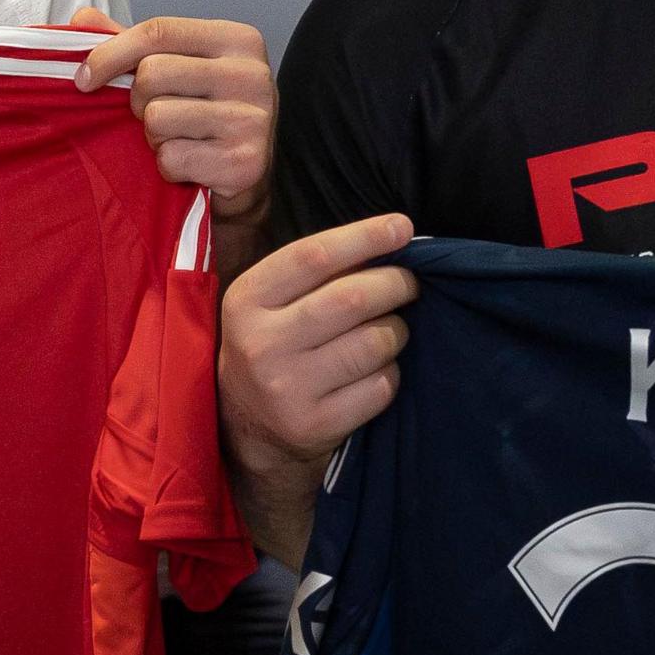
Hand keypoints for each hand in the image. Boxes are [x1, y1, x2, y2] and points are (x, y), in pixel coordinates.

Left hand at [70, 12, 276, 233]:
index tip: (83, 78)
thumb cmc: (208, 112)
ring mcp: (251, 119)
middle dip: (137, 101)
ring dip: (153, 136)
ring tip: (177, 138)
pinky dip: (167, 166)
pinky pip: (171, 158)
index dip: (110, 53)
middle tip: (155, 114)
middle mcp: (251, 74)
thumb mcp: (180, 68)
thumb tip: (83, 19)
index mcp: (236, 40)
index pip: (158, 32)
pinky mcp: (243, 162)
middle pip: (152, 75)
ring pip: (158, 118)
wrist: (250, 170)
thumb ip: (134, 45)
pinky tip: (190, 162)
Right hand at [221, 213, 416, 472]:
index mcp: (247, 300)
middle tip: (408, 284)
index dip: (365, 237)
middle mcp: (262, 343)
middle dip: (395, 284)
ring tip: (389, 331)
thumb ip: (318, 272)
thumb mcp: (270, 302)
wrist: (246, 427)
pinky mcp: (315, 424)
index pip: (313, 256)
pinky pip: (380, 386)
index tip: (402, 227)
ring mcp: (287, 388)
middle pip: (352, 298)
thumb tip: (390, 238)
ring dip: (396, 331)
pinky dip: (390, 373)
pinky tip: (376, 371)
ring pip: (374, 343)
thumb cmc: (272, 345)